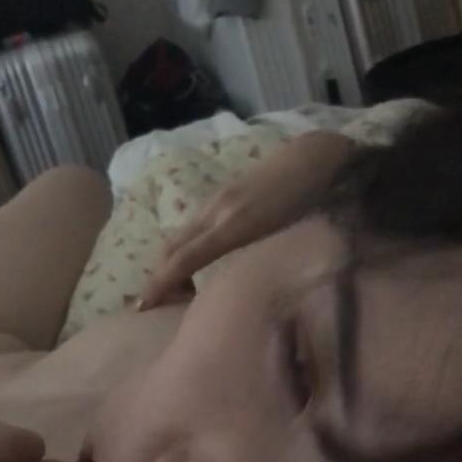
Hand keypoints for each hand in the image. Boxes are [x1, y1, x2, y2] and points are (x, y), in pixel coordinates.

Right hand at [139, 131, 354, 309]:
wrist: (319, 156)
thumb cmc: (315, 201)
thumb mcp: (290, 239)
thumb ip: (263, 264)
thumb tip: (242, 294)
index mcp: (233, 225)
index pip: (185, 258)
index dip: (161, 283)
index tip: (142, 306)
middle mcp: (217, 211)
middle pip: (174, 246)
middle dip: (158, 275)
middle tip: (152, 305)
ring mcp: (219, 199)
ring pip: (183, 234)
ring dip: (171, 261)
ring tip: (174, 290)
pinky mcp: (225, 193)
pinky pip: (196, 225)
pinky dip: (186, 246)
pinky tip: (196, 261)